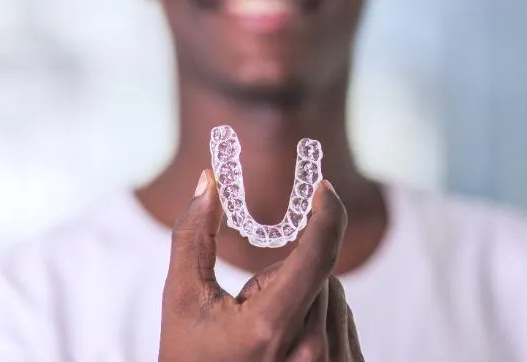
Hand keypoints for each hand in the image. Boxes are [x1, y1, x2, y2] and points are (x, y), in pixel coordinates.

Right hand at [158, 171, 364, 360]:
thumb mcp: (182, 301)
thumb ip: (194, 236)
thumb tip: (208, 180)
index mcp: (270, 328)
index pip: (318, 254)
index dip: (326, 213)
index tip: (323, 186)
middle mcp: (310, 350)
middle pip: (321, 272)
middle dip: (289, 271)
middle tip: (249, 306)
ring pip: (334, 293)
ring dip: (306, 294)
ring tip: (265, 333)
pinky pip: (344, 319)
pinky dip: (321, 315)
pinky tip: (287, 344)